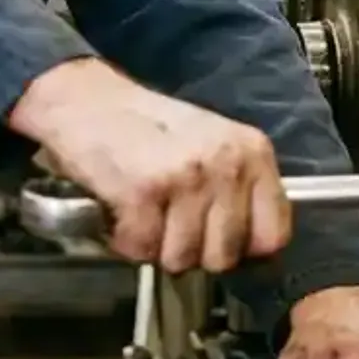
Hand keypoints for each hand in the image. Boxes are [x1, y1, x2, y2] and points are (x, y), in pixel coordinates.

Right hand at [8, 57, 290, 271]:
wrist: (85, 99)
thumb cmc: (144, 127)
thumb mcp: (212, 145)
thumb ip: (238, 190)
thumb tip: (251, 252)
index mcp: (252, 151)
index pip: (273, 235)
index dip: (241, 249)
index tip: (215, 241)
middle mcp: (226, 163)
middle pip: (223, 257)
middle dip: (190, 251)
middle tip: (166, 222)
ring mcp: (187, 176)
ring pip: (181, 259)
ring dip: (153, 246)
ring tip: (141, 211)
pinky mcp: (145, 190)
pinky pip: (142, 248)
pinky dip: (124, 239)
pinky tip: (120, 210)